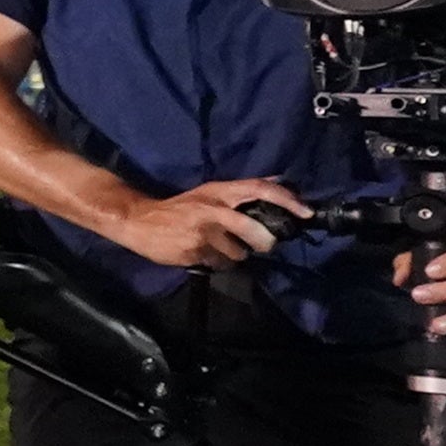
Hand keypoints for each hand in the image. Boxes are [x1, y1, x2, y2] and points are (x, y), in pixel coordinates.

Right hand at [109, 178, 309, 266]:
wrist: (139, 220)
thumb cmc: (179, 208)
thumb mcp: (209, 193)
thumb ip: (241, 192)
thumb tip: (277, 182)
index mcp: (219, 191)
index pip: (260, 189)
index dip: (287, 200)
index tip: (307, 213)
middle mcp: (214, 208)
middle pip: (254, 230)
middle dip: (264, 243)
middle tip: (264, 246)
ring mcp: (204, 232)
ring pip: (238, 253)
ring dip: (234, 255)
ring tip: (218, 247)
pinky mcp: (194, 251)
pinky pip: (219, 263)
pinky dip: (216, 262)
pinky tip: (203, 253)